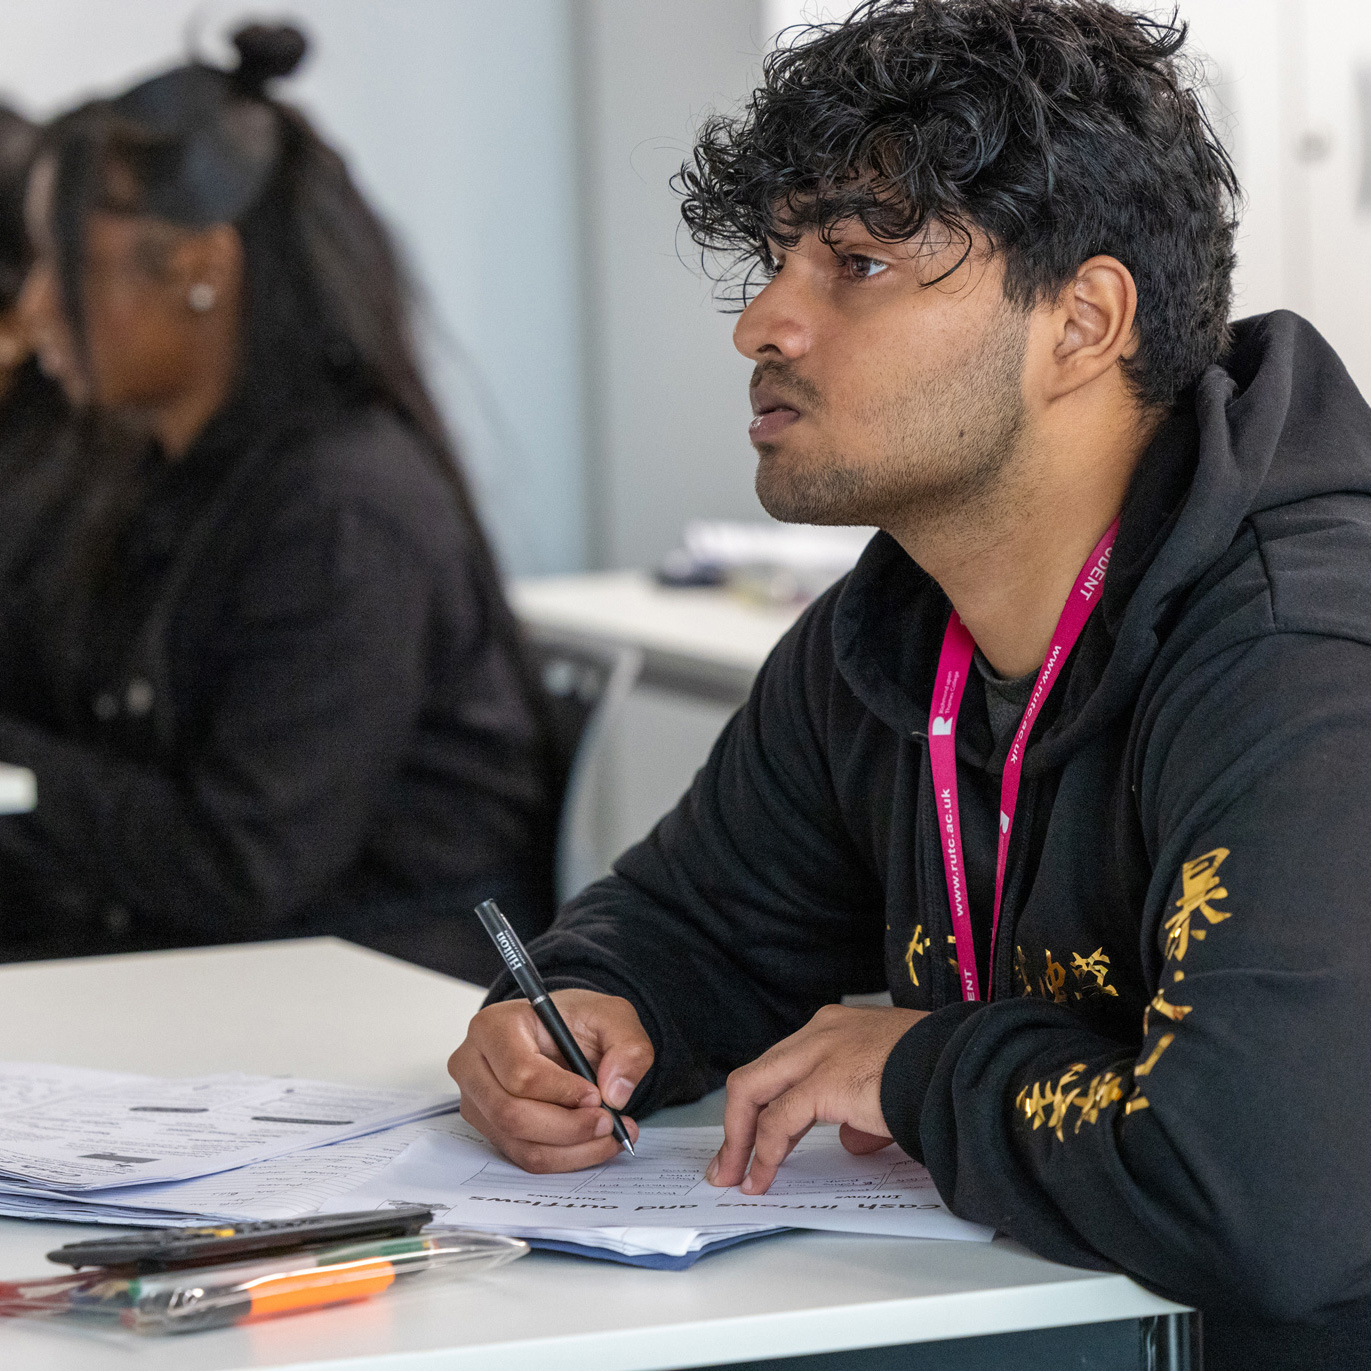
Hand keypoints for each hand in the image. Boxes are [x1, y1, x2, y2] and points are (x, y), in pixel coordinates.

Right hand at [448, 990, 651, 1172]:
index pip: (519, 1073)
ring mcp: (476, 1100)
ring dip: (571, 1150)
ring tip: (610, 1135)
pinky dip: (564, 1157)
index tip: (596, 1095)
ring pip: (519, 1143)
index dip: (562, 1092)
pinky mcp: (488, 1127)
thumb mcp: (614, 1017)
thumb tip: (616, 1093)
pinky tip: (593, 1143)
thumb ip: (628, 1047)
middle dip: (568, 1128)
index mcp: (495, 1027)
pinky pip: (524, 1156)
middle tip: (608, 1123)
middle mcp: (473, 1064)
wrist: (563, 1032)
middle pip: (511, 1115)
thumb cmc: (576, 1021)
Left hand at [705, 1003, 926, 1194]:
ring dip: (739, 1140)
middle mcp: (821, 1032)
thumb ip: (862, 1111)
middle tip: (728, 1163)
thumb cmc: (942, 1073)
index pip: (783, 1066)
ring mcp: (819, 1052)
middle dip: (736, 1123)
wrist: (967, 1065)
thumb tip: (848, 1140)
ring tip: (734, 1177)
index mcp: (838, 1027)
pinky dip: (763, 1153)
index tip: (753, 1139)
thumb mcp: (893, 1086)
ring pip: (752, 1091)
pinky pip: (777, 1122)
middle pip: (756, 1075)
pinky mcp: (824, 1081)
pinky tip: (762, 1178)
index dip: (765, 1106)